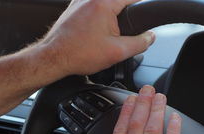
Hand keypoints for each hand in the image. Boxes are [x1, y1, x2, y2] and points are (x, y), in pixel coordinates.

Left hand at [40, 0, 154, 75]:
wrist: (54, 58)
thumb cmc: (79, 54)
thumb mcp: (117, 52)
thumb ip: (139, 43)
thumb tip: (150, 37)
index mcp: (104, 3)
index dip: (142, 9)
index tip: (144, 19)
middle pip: (119, 2)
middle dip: (124, 17)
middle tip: (119, 35)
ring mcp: (80, 1)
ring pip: (106, 5)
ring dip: (111, 18)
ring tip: (104, 37)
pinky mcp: (74, 7)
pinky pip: (94, 8)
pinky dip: (100, 18)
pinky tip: (95, 35)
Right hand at [76, 85, 181, 133]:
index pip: (121, 130)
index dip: (127, 112)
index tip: (130, 100)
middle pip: (138, 124)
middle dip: (143, 103)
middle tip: (148, 89)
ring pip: (154, 130)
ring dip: (157, 110)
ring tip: (160, 97)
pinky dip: (174, 130)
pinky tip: (176, 119)